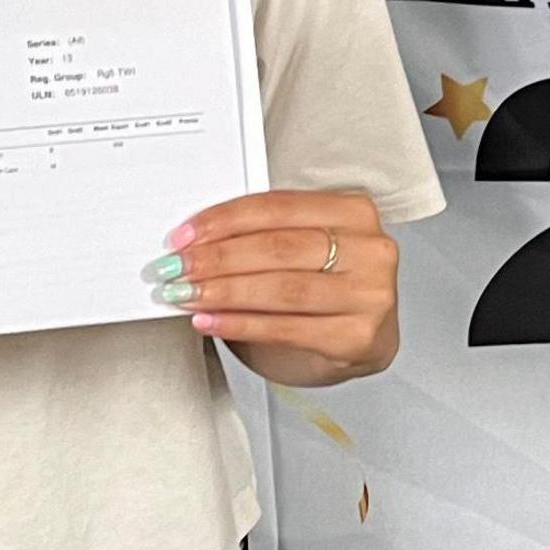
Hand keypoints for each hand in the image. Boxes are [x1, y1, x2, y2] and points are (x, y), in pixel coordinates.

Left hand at [154, 190, 400, 389]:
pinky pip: (286, 328)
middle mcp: (371, 249)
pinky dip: (240, 325)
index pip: (278, 207)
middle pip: (279, 247)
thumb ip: (263, 236)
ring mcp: (370, 295)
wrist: (362, 342)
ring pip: (282, 288)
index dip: (225, 220)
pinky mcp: (358, 338)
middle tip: (177, 268)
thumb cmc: (326, 288)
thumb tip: (195, 242)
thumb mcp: (305, 249)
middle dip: (218, 258)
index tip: (185, 235)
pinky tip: (211, 322)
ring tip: (187, 296)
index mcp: (355, 211)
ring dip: (224, 292)